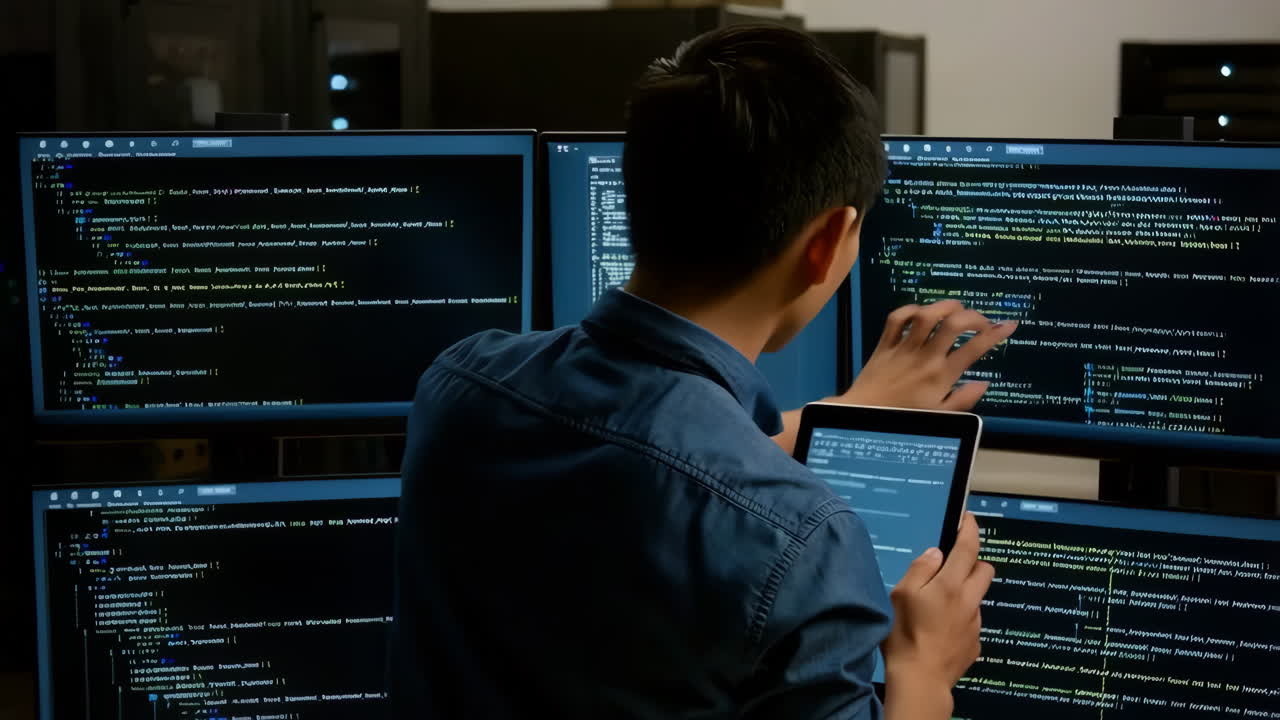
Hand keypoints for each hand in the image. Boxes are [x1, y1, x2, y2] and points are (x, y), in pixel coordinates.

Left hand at [841, 300, 1015, 410]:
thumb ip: (963, 399)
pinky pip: (897, 318)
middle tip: (981, 320)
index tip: (1008, 325)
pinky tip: (921, 312)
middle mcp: (925, 357)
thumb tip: (984, 383)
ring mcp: (903, 348)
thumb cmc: (903, 416)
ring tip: (957, 309)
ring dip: (945, 306)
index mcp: (941, 376)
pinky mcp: (884, 343)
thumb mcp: (939, 415)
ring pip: (927, 315)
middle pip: (954, 324)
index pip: (974, 349)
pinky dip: (910, 309)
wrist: (864, 414)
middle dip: (974, 316)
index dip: (995, 334)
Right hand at [881, 513, 992, 692]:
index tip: (967, 519)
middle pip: (984, 570)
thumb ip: (921, 569)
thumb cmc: (905, 636)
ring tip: (937, 606)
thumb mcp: (901, 594)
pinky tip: (940, 629)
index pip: (968, 547)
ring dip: (963, 593)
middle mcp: (968, 601)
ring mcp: (974, 624)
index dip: (969, 529)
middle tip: (952, 565)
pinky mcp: (974, 643)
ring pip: (976, 597)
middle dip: (973, 561)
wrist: (920, 680)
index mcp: (950, 585)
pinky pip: (971, 621)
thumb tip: (935, 553)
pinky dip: (960, 618)